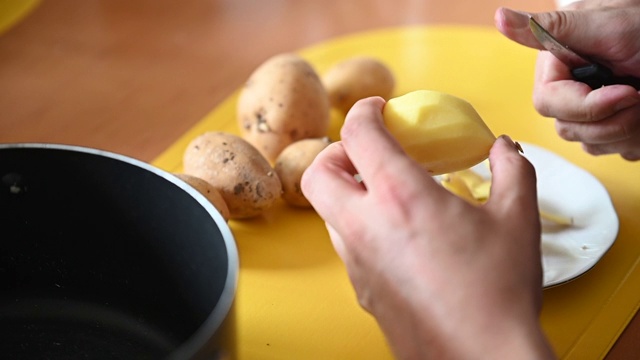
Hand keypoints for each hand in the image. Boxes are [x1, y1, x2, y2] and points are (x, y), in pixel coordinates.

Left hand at [301, 97, 553, 358]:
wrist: (480, 358)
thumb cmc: (497, 292)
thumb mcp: (518, 220)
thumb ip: (512, 171)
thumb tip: (504, 149)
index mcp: (400, 197)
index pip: (357, 134)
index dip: (365, 110)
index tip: (378, 108)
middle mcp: (365, 226)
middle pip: (318, 173)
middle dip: (336, 152)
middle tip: (368, 151)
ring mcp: (357, 261)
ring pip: (328, 212)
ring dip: (347, 192)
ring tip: (385, 192)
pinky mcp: (361, 289)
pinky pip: (346, 245)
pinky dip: (359, 226)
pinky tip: (397, 235)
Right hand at [495, 3, 639, 159]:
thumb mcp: (606, 24)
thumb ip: (551, 28)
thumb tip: (500, 17)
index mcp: (559, 68)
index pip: (549, 104)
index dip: (586, 106)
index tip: (625, 91)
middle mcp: (569, 92)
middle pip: (569, 130)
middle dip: (612, 120)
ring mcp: (591, 115)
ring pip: (592, 146)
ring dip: (629, 130)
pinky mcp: (612, 131)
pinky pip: (615, 153)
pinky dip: (638, 139)